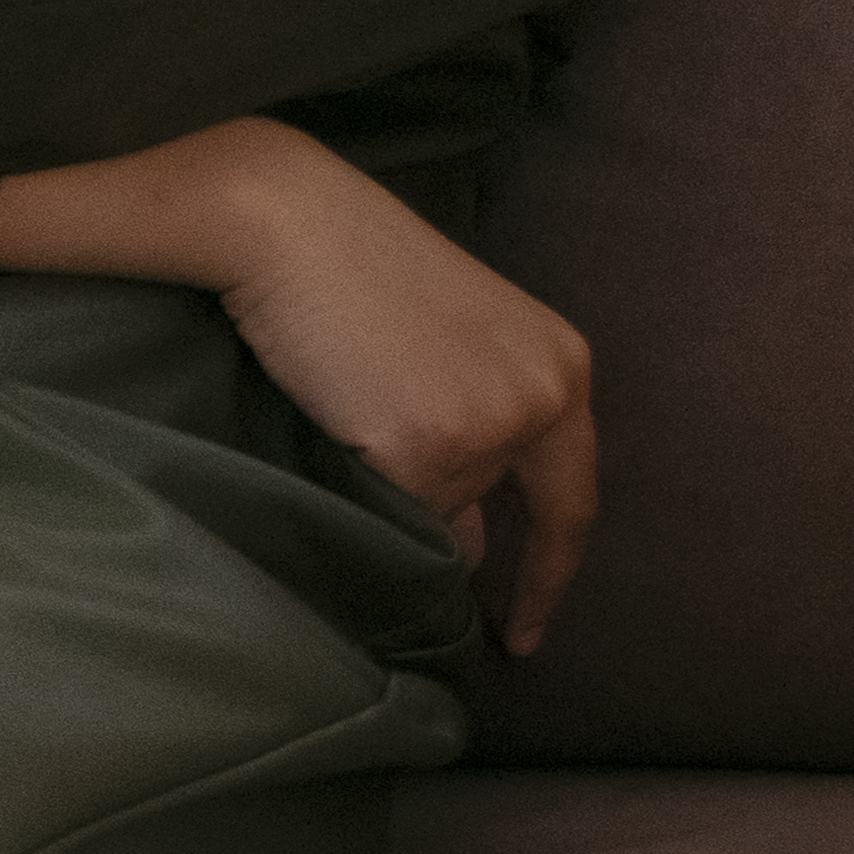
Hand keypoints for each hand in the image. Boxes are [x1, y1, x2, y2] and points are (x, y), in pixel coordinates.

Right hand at [0, 116, 597, 650]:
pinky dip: (352, 484)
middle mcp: (544, 401)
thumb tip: (462, 542)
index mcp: (560, 367)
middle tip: (431, 570)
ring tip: (341, 405)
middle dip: (450, 533)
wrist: (281, 219)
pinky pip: (385, 509)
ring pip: (434, 516)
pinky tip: (326, 414)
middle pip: (496, 513)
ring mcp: (490, 429)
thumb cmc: (343, 267)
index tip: (524, 634)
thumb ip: (471, 422)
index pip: (572, 497)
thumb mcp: (441, 343)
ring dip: (388, 489)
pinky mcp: (426, 450)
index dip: (550, 574)